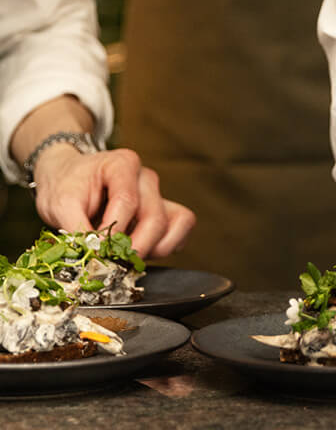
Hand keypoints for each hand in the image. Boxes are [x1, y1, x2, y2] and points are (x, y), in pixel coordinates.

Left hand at [31, 145, 195, 258]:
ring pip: (174, 224)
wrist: (68, 179)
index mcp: (123, 165)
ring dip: (153, 248)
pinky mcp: (164, 210)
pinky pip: (181, 229)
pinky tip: (141, 251)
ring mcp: (158, 194)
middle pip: (155, 217)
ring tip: (126, 257)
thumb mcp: (60, 204)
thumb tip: (94, 255)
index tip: (95, 249)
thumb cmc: (66, 185)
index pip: (127, 202)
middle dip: (135, 247)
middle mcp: (146, 178)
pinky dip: (166, 246)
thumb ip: (76, 228)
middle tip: (113, 264)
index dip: (112, 231)